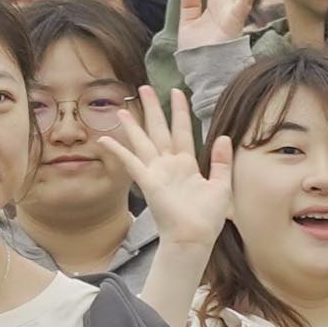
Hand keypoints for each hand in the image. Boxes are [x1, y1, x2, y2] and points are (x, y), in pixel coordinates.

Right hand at [87, 87, 229, 268]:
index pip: (183, 131)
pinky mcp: (148, 181)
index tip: (177, 92)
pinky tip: (104, 138)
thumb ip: (221, 162)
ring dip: (133, 124)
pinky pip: (130, 161)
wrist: (194, 238)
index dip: (180, 111)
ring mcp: (157, 172)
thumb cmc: (208, 218)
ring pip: (143, 141)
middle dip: (153, 108)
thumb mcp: (222, 185)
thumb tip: (223, 137)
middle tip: (144, 88)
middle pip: (159, 130)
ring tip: (122, 108)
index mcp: (187, 164)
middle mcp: (169, 165)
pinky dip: (117, 150)